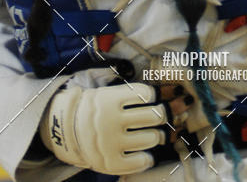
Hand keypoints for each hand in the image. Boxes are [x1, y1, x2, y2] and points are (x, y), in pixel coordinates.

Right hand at [40, 82, 167, 174]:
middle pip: (153, 115)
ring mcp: (110, 143)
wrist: (67, 132)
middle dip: (158, 115)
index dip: (151, 95)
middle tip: (154, 116)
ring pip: (150, 138)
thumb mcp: (107, 94)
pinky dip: (147, 158)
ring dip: (154, 136)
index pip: (145, 93)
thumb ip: (131, 94)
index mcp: (108, 99)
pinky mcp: (110, 162)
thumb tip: (168, 94)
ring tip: (148, 134)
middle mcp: (109, 121)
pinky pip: (140, 161)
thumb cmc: (97, 110)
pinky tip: (144, 154)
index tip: (147, 98)